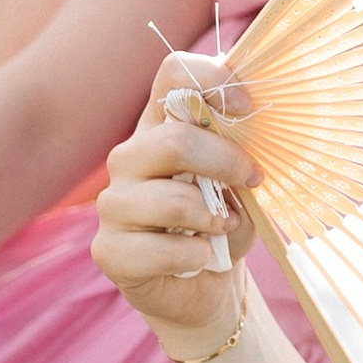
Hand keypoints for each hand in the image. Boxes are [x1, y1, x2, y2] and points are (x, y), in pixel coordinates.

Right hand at [89, 53, 258, 360]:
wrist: (204, 288)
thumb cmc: (221, 224)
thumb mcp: (239, 183)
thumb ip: (238, 154)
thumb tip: (243, 139)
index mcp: (161, 126)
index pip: (173, 74)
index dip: (212, 79)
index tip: (247, 106)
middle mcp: (129, 157)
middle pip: (174, 140)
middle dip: (226, 162)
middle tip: (253, 179)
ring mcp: (113, 204)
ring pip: (172, 199)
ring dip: (212, 217)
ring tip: (223, 226)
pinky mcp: (108, 250)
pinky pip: (161, 249)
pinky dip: (194, 256)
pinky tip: (199, 258)